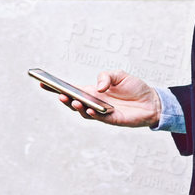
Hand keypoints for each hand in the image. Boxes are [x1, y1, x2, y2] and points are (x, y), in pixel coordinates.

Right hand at [42, 68, 161, 127]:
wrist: (152, 101)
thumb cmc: (134, 88)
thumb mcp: (119, 75)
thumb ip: (106, 77)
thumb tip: (98, 87)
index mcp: (92, 91)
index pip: (71, 90)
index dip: (56, 87)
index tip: (42, 82)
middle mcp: (93, 102)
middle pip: (73, 102)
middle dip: (64, 98)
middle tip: (58, 94)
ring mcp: (100, 112)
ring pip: (83, 112)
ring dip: (77, 107)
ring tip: (73, 100)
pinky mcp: (111, 120)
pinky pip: (98, 118)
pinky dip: (92, 113)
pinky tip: (90, 108)